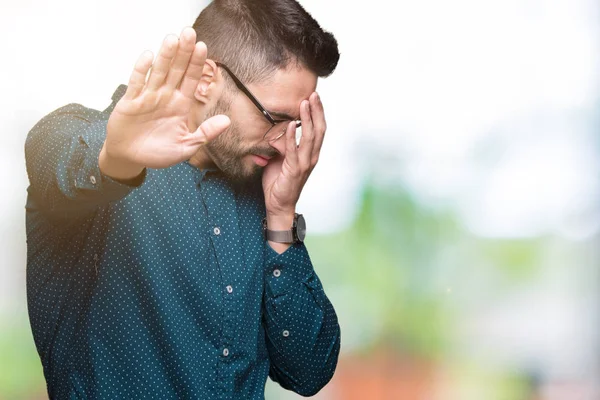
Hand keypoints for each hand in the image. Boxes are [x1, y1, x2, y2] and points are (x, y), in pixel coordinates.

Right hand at [100, 27, 229, 179]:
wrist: (130, 158)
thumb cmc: (158, 153)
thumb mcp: (186, 146)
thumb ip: (205, 134)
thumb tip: (227, 121)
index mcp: (181, 106)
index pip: (192, 80)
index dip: (197, 64)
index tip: (203, 47)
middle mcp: (166, 97)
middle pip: (176, 70)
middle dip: (183, 52)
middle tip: (189, 33)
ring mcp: (148, 97)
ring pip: (158, 72)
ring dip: (165, 56)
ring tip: (173, 39)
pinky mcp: (130, 101)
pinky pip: (137, 82)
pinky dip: (142, 70)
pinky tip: (148, 56)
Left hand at [262, 92, 325, 217]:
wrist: (278, 204)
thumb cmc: (279, 181)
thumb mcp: (280, 157)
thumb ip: (282, 143)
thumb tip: (276, 129)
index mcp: (311, 153)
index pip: (319, 129)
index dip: (318, 112)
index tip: (314, 96)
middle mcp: (311, 157)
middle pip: (319, 129)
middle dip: (317, 110)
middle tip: (313, 94)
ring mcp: (304, 164)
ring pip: (310, 137)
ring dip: (307, 119)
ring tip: (304, 103)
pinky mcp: (294, 170)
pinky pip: (294, 150)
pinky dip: (293, 136)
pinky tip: (292, 124)